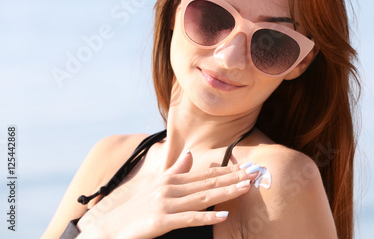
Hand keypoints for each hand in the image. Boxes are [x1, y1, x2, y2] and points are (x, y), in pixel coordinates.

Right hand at [78, 151, 259, 238]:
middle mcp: (171, 188)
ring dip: (226, 192)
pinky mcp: (161, 221)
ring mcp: (166, 204)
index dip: (228, 170)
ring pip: (203, 197)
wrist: (109, 228)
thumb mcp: (157, 187)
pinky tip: (224, 215)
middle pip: (208, 182)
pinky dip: (207, 217)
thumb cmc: (135, 209)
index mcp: (172, 179)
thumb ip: (175, 171)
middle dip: (234, 177)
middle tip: (255, 172)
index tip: (247, 166)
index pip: (205, 173)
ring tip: (246, 188)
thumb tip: (190, 155)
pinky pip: (189, 219)